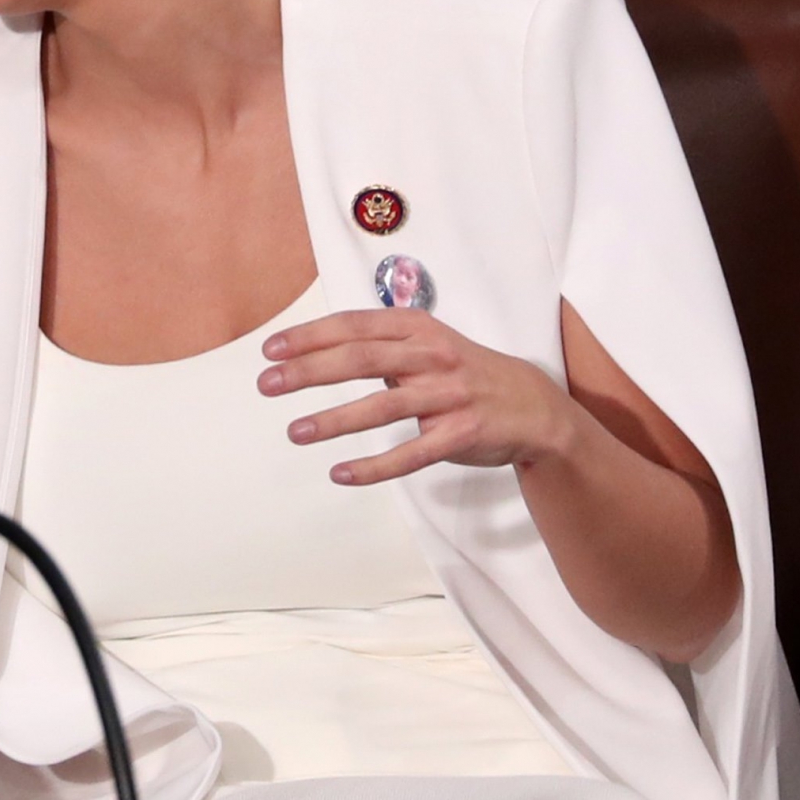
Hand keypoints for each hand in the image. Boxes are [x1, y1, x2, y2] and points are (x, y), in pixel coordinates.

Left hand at [258, 308, 575, 485]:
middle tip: (266, 384)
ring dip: (334, 420)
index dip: (309, 336)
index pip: (354, 326)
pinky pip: (411, 454)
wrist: (533, 407)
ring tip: (295, 431)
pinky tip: (341, 473)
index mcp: (418, 329)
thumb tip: (314, 349)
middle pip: (360, 360)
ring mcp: (449, 396)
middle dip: (308, 372)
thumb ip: (378, 344)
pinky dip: (374, 466)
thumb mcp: (426, 343)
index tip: (270, 349)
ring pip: (382, 408)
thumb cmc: (463, 372)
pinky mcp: (461, 434)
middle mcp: (433, 357)